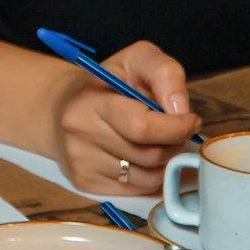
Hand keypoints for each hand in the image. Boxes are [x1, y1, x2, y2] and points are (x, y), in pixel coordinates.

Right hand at [50, 41, 200, 193]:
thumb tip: (181, 110)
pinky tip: (139, 156)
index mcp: (89, 102)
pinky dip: (149, 176)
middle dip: (173, 143)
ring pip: (149, 177)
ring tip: (154, 141)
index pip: (142, 127)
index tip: (189, 119)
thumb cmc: (105, 83)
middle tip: (172, 129)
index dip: (177, 127)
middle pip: (150, 155)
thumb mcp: (135, 60)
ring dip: (163, 161)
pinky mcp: (84, 183)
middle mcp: (79, 135)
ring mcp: (80, 163)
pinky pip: (138, 190)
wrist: (59, 107)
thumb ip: (164, 73)